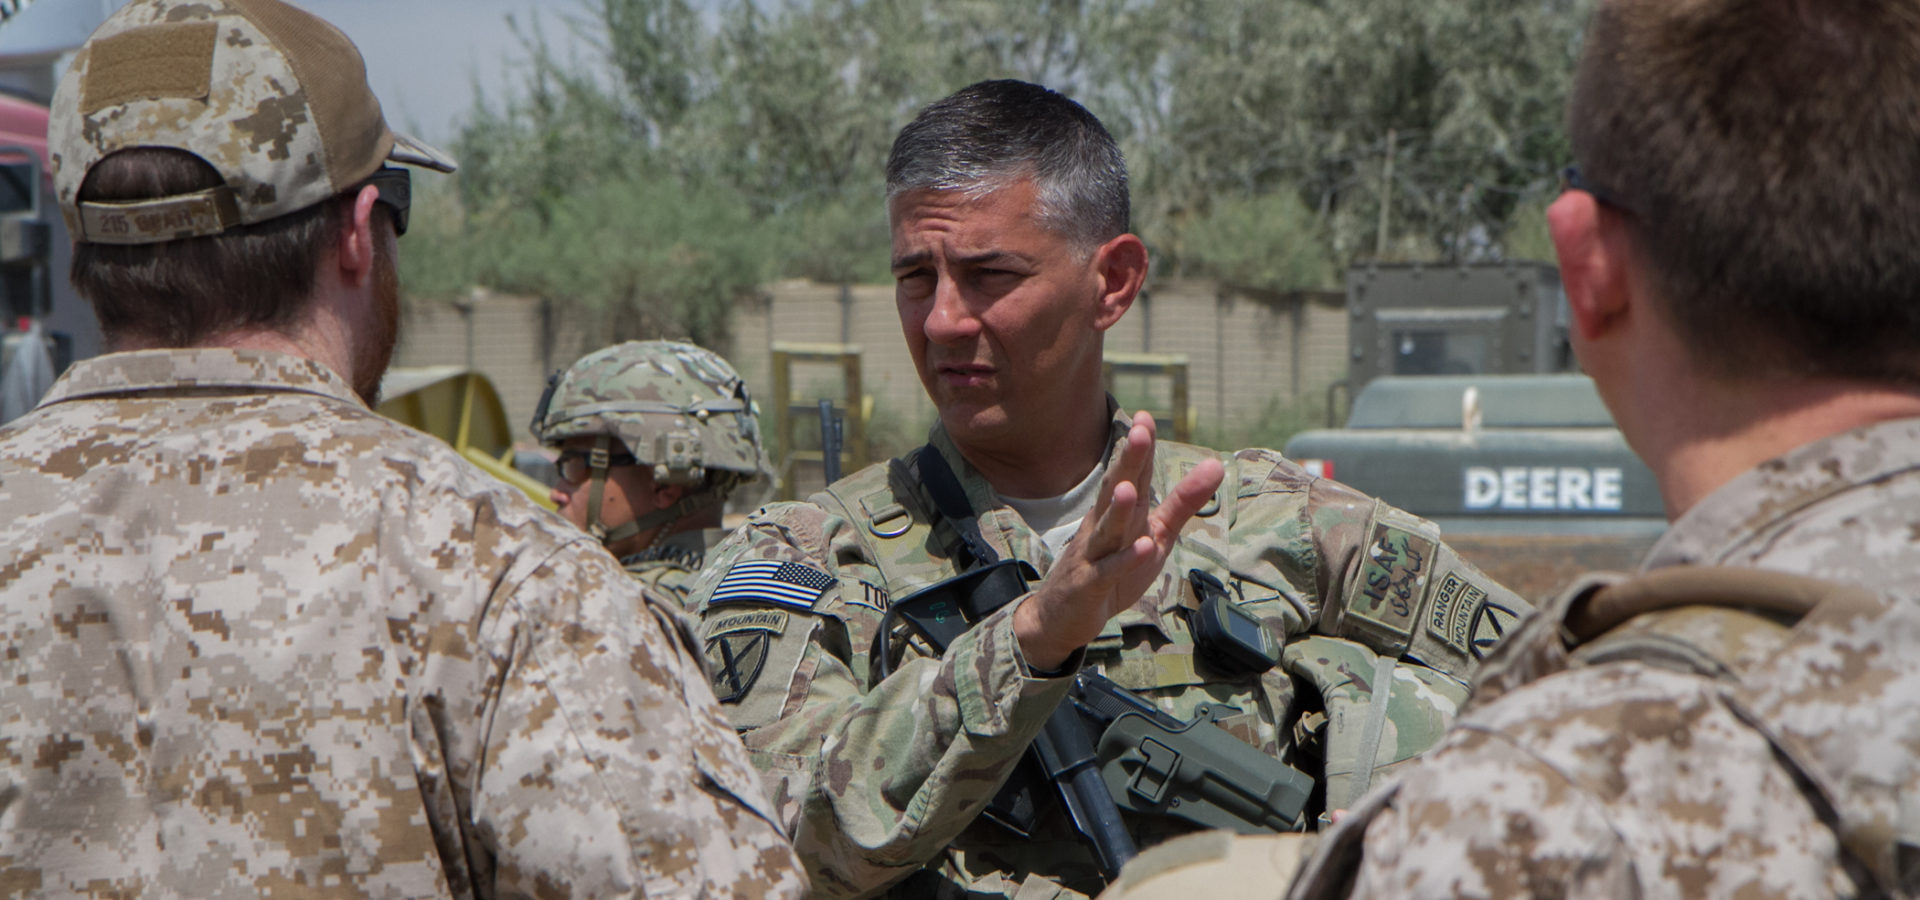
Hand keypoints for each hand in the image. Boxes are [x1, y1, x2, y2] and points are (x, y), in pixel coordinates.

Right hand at [1013, 411, 1224, 670]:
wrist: (1060, 618)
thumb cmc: (1112, 570)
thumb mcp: (1156, 534)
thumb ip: (1183, 502)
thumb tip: (1215, 464)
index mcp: (1119, 511)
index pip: (1132, 474)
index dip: (1139, 448)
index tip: (1146, 417)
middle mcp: (1102, 526)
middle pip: (1115, 490)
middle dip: (1127, 463)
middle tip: (1138, 432)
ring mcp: (1093, 555)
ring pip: (1107, 529)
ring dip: (1118, 509)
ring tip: (1129, 488)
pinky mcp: (1089, 585)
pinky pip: (1108, 572)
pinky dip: (1126, 560)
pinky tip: (1143, 548)